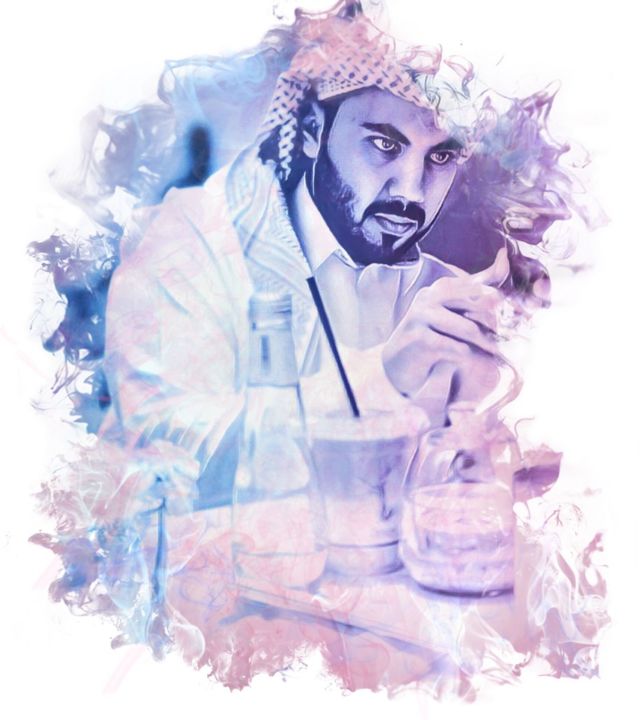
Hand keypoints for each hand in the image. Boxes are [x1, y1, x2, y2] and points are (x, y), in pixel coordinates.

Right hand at [382, 248, 509, 420]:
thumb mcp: (453, 308)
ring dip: (489, 345)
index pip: (482, 287)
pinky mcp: (419, 339)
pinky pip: (456, 347)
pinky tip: (480, 365)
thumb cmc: (430, 336)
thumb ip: (479, 285)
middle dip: (500, 325)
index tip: (526, 315)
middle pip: (478, 307)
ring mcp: (422, 317)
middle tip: (519, 339)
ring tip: (503, 355)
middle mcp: (430, 297)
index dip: (505, 302)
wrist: (397, 366)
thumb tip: (505, 255)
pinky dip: (472, 358)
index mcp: (441, 287)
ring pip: (469, 329)